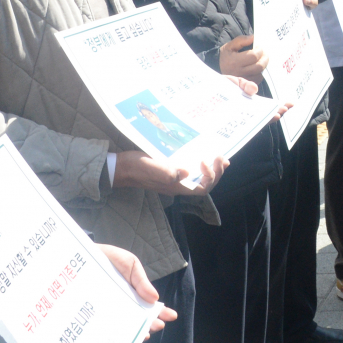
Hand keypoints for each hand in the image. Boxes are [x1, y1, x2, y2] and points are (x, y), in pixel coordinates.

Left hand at [99, 244, 177, 334]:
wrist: (83, 255)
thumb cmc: (110, 259)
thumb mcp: (130, 264)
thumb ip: (141, 281)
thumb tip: (155, 299)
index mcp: (135, 294)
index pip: (149, 306)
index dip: (161, 312)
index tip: (171, 316)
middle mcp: (124, 305)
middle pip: (139, 318)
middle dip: (150, 323)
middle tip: (158, 325)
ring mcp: (110, 310)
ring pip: (123, 325)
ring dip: (135, 330)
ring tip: (143, 333)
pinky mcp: (95, 313)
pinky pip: (104, 324)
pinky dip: (112, 331)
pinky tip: (119, 335)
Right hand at [112, 150, 227, 195]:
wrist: (120, 168)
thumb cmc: (135, 167)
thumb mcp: (151, 167)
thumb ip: (167, 171)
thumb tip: (187, 172)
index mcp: (176, 186)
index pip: (202, 188)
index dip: (210, 176)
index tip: (206, 160)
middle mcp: (178, 185)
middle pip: (204, 184)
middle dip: (217, 172)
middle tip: (222, 158)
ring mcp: (174, 179)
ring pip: (199, 178)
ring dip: (212, 169)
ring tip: (220, 157)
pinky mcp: (170, 171)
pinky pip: (191, 170)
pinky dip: (201, 164)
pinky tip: (202, 154)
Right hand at [219, 35, 267, 79]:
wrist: (218, 69)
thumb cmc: (226, 56)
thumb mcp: (230, 45)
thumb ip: (241, 40)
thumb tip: (253, 37)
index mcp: (234, 61)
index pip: (253, 56)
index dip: (259, 50)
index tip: (259, 46)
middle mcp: (239, 72)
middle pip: (259, 66)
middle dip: (264, 58)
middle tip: (263, 53)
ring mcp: (243, 80)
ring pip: (260, 73)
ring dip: (263, 65)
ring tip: (260, 59)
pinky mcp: (246, 85)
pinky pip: (258, 79)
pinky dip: (260, 72)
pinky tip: (256, 67)